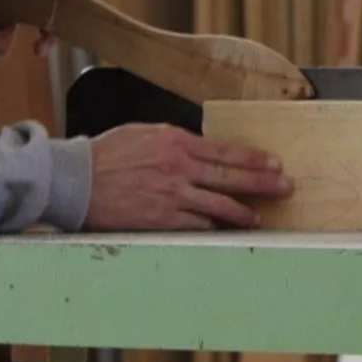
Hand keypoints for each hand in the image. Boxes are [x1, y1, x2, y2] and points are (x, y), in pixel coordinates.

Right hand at [82, 124, 291, 230]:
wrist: (77, 179)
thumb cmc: (107, 154)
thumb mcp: (145, 133)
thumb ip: (176, 140)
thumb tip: (201, 148)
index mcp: (176, 141)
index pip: (226, 152)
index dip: (254, 159)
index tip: (274, 164)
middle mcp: (179, 167)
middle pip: (231, 177)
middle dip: (263, 183)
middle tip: (284, 187)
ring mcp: (172, 195)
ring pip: (219, 205)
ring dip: (243, 212)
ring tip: (259, 217)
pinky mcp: (161, 218)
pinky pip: (196, 223)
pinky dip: (213, 226)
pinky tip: (224, 228)